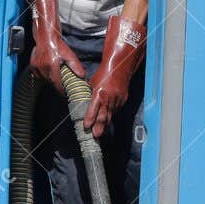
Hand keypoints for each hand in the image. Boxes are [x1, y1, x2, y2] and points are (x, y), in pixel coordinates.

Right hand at [30, 0, 83, 92]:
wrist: (46, 36)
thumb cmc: (58, 45)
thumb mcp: (69, 55)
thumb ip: (76, 66)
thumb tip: (82, 76)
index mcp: (52, 66)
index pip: (57, 83)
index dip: (61, 90)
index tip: (65, 94)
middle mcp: (42, 67)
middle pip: (50, 81)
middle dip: (57, 84)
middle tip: (63, 86)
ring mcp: (36, 66)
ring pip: (44, 78)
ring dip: (50, 79)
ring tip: (57, 77)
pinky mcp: (32, 64)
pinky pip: (37, 74)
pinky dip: (43, 75)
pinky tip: (48, 72)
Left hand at [84, 14, 145, 138]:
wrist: (120, 67)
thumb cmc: (103, 74)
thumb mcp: (93, 82)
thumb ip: (89, 93)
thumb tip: (81, 102)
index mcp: (99, 93)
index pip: (93, 108)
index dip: (89, 118)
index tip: (86, 126)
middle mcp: (109, 98)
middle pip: (103, 116)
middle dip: (99, 127)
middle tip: (95, 136)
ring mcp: (117, 100)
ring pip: (110, 115)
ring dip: (104, 124)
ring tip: (100, 133)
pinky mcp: (123, 100)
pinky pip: (116, 110)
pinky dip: (111, 116)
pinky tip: (107, 122)